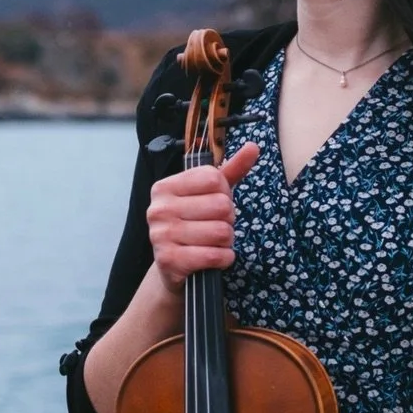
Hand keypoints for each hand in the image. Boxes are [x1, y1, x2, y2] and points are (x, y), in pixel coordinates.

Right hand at [146, 143, 260, 294]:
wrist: (173, 266)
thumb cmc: (194, 223)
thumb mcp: (209, 194)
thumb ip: (231, 170)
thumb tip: (253, 146)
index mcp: (165, 187)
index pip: (214, 179)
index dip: (225, 193)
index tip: (215, 203)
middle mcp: (159, 208)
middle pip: (221, 206)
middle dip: (228, 220)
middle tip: (215, 226)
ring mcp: (161, 235)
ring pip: (221, 232)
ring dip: (227, 241)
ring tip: (213, 242)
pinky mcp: (169, 260)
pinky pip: (215, 255)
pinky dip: (224, 258)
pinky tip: (214, 257)